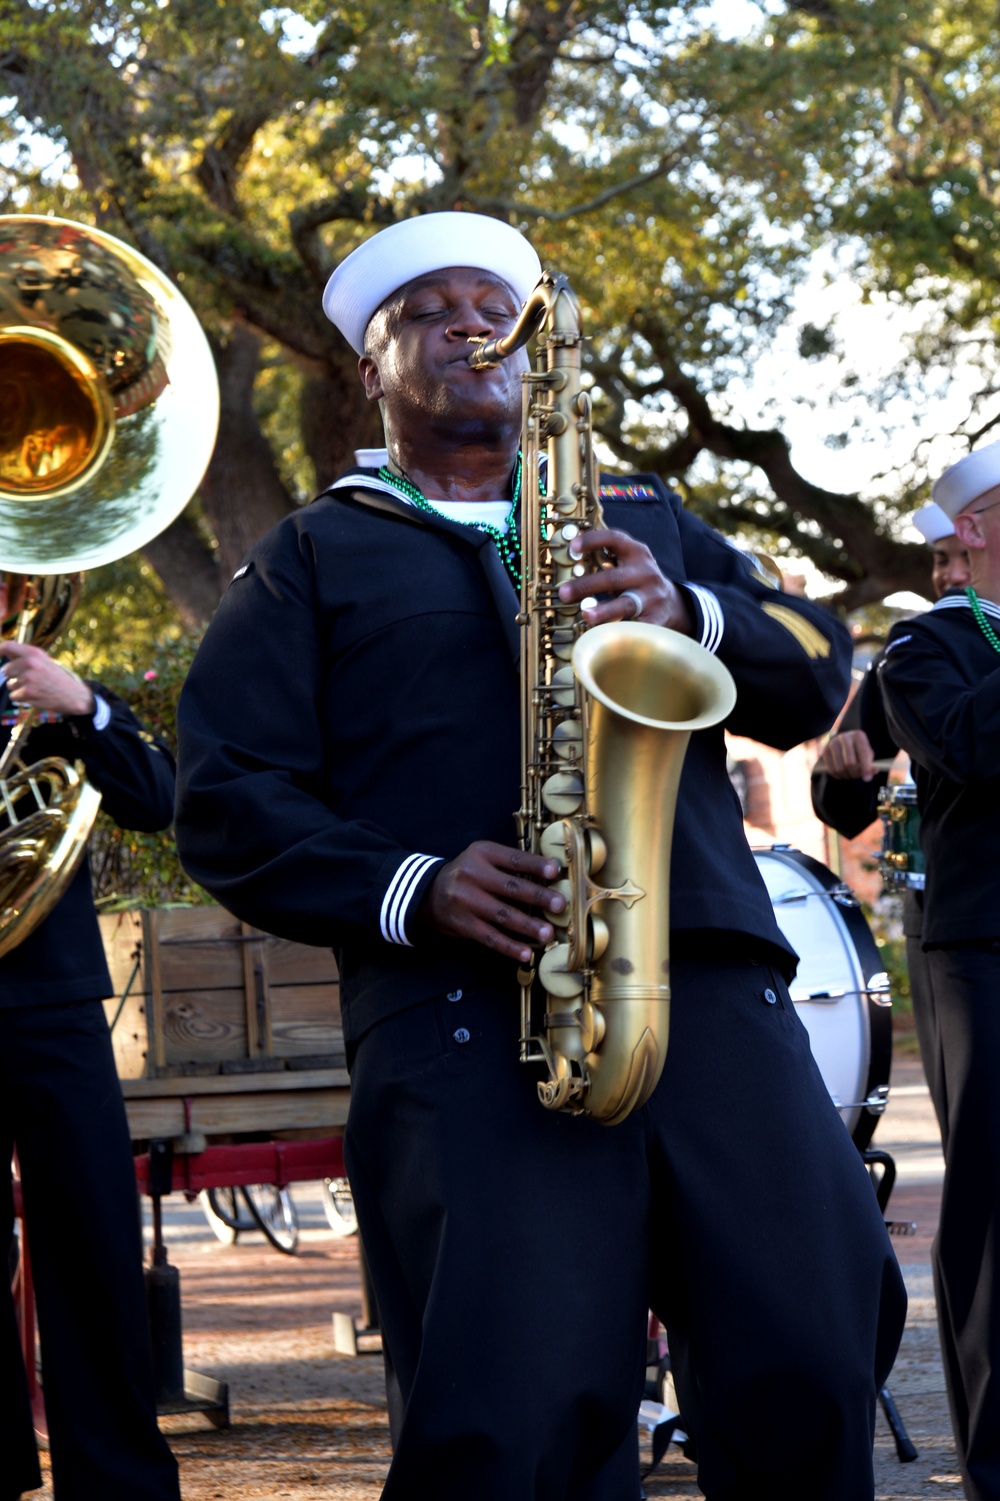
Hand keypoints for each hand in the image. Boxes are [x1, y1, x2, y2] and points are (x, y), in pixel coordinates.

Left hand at [1, 640, 94, 716]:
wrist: (73, 694)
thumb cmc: (55, 677)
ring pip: (10, 685)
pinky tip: (35, 695)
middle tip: (29, 679)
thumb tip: (4, 652)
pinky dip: (22, 698)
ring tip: (35, 688)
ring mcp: (29, 678)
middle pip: (6, 670)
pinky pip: (14, 696)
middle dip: (13, 676)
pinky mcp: (28, 692)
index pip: (8, 646)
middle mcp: (30, 663)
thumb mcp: (44, 660)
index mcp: (34, 652)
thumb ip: (25, 656)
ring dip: (19, 688)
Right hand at [414, 840, 565, 964]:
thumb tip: (550, 878)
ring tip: (547, 933)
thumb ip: (509, 865)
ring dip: (527, 925)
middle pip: (510, 887)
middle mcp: (472, 875)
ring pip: (502, 915)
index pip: (513, 858)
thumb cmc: (468, 874)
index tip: (555, 871)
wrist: (428, 893)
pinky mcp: (463, 924)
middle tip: (559, 905)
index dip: (534, 865)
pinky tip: (526, 953)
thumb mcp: (483, 858)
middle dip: (537, 897)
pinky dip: (509, 946)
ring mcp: (466, 901)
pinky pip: (490, 937)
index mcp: (482, 853)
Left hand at [556, 527, 693, 633]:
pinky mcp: (656, 619)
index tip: (573, 547)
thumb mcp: (628, 562)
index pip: (614, 539)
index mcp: (636, 552)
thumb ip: (604, 558)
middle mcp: (645, 572)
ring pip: (626, 604)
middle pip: (614, 578)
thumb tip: (566, 563)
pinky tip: (603, 636)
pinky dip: (619, 631)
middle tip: (564, 593)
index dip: (593, 541)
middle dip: (587, 586)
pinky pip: (635, 628)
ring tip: (585, 615)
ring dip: (604, 610)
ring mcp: (652, 597)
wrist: (672, 603)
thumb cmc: (637, 580)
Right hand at [815, 729, 875, 781]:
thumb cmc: (859, 750)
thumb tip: (870, 775)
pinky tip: (841, 773)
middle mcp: (844, 737)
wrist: (843, 741)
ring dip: (846, 775)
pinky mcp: (825, 750)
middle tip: (857, 776)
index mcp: (858, 736)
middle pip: (850, 763)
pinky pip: (831, 769)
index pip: (863, 754)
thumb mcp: (867, 754)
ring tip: (850, 774)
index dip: (866, 768)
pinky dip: (837, 775)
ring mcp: (833, 743)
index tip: (867, 779)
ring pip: (839, 768)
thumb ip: (870, 765)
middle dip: (855, 773)